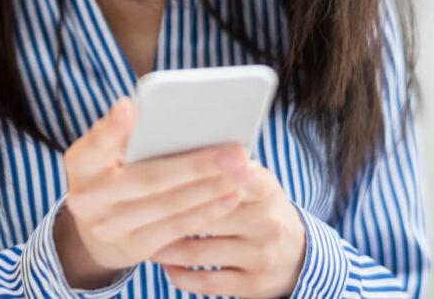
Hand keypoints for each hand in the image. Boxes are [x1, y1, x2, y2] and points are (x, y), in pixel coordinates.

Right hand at [54, 96, 250, 288]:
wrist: (94, 230)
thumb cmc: (110, 173)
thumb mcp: (105, 153)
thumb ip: (128, 137)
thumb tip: (172, 116)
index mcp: (80, 163)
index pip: (96, 142)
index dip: (113, 127)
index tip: (131, 106)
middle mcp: (88, 197)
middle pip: (148, 179)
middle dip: (196, 165)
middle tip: (235, 151)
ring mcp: (109, 227)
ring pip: (169, 205)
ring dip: (211, 188)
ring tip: (243, 171)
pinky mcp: (133, 249)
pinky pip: (177, 228)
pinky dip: (207, 210)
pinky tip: (231, 195)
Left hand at [149, 159, 306, 297]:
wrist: (298, 257)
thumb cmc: (260, 208)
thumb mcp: (257, 183)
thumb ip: (227, 168)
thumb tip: (180, 149)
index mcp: (266, 190)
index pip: (238, 178)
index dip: (213, 174)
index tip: (182, 169)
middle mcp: (267, 223)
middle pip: (209, 215)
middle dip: (169, 212)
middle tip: (135, 207)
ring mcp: (260, 257)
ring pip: (200, 252)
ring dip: (165, 247)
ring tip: (141, 236)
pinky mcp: (251, 285)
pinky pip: (206, 282)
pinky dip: (180, 274)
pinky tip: (164, 265)